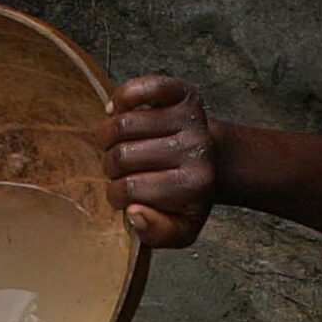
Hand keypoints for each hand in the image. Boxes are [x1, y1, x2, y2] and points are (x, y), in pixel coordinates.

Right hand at [103, 75, 216, 247]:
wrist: (214, 163)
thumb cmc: (187, 196)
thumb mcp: (180, 229)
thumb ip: (157, 234)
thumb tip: (134, 211)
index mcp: (194, 186)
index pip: (128, 190)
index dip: (115, 196)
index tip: (122, 196)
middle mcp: (195, 150)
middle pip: (121, 156)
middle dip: (110, 167)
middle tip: (119, 171)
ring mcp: (190, 119)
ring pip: (122, 123)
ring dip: (107, 136)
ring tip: (116, 146)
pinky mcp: (183, 94)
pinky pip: (141, 88)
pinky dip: (121, 98)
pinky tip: (119, 112)